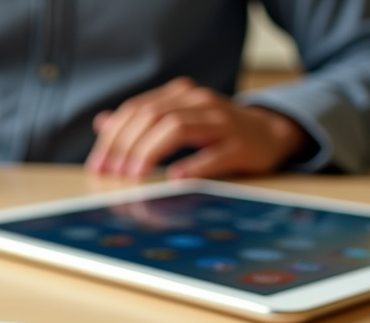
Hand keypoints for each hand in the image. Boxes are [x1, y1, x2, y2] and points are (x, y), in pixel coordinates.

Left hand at [87, 77, 309, 179]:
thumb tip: (102, 123)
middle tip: (111, 173)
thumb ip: (143, 120)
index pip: (137, 109)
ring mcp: (221, 122)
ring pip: (176, 128)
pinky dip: (191, 166)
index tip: (98, 163)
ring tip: (133, 175)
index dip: (113, 136)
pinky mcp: (240, 146)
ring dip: (149, 152)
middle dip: (125, 145)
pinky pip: (212, 154)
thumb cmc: (217, 131)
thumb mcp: (179, 119)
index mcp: (181, 95)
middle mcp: (199, 102)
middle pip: (152, 116)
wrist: (270, 133)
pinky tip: (173, 179)